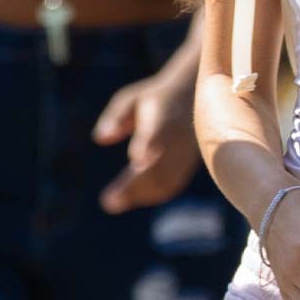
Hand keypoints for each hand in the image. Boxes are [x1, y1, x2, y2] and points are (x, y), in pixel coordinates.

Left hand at [92, 71, 201, 213]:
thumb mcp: (133, 98)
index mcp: (164, 118)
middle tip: (108, 202)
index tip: (136, 160)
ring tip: (113, 201)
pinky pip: (172, 185)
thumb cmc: (157, 98)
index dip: (148, 146)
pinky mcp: (190, 165)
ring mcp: (187, 153)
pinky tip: (132, 197)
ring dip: (141, 195)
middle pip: (159, 166)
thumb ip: (117, 117)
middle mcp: (179, 138)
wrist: (198, 98)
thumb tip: (101, 138)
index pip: (157, 133)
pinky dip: (153, 194)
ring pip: (167, 181)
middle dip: (134, 186)